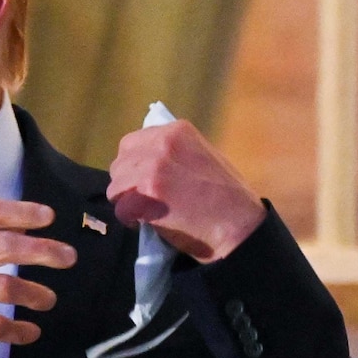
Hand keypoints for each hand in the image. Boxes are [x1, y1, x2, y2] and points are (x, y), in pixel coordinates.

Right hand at [0, 199, 76, 357]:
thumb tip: (23, 225)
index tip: (49, 217)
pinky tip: (31, 332)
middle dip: (43, 250)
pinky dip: (19, 331)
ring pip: (5, 287)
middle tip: (69, 257)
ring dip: (35, 293)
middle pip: (4, 246)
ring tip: (49, 299)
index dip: (22, 211)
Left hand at [107, 120, 265, 263]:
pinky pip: (120, 208)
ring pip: (116, 185)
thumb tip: (145, 158)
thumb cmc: (226, 196)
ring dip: (126, 201)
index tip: (143, 180)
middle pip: (120, 162)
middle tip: (142, 198)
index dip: (134, 165)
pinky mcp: (146, 195)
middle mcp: (161, 143)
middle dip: (127, 182)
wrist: (240, 227)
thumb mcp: (202, 155)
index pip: (132, 143)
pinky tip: (144, 223)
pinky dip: (128, 219)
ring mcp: (152, 168)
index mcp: (176, 130)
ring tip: (144, 211)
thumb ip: (173, 152)